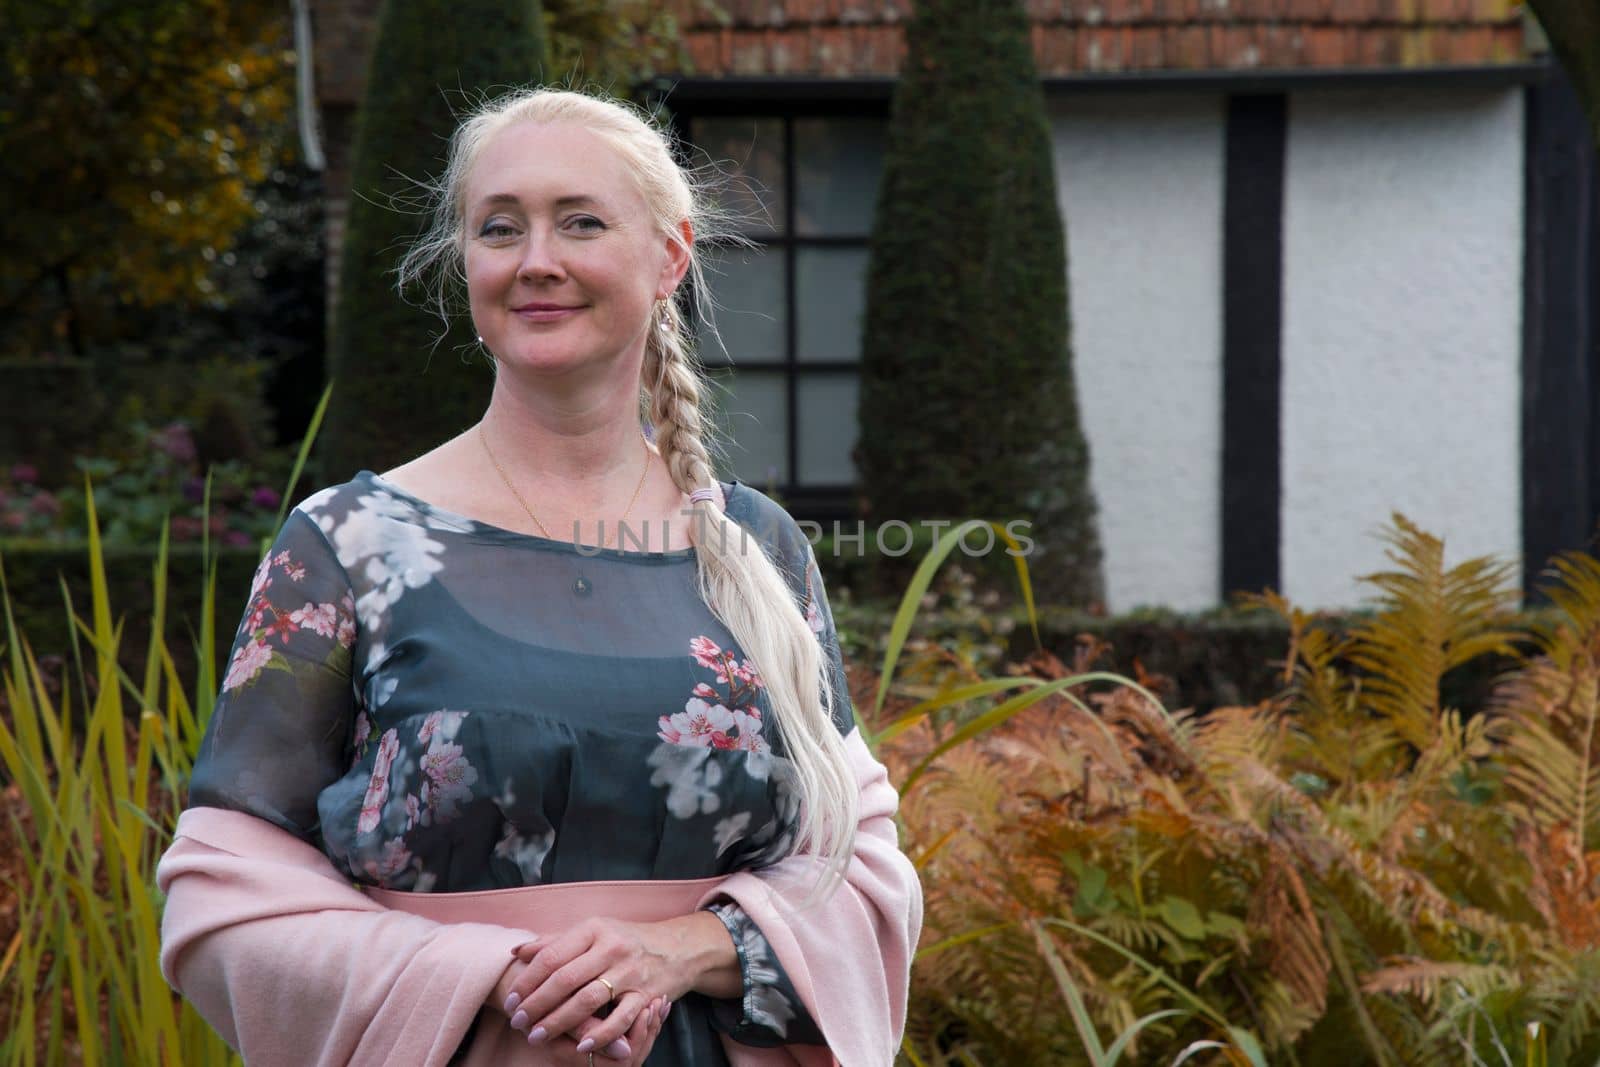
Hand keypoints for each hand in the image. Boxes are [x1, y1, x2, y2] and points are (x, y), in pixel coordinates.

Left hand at [502, 914, 734, 1056]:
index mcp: (594, 929)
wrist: (678, 948)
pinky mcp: (646, 995)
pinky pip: (620, 1019)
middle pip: (565, 979)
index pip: (552, 956)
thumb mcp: (594, 931)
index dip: (528, 980)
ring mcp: (630, 972)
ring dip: (558, 1022)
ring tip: (536, 1036)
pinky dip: (599, 1034)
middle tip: (517, 1022)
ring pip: (587, 1000)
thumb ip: (556, 941)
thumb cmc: (627, 940)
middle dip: (537, 1004)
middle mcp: (612, 948)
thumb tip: (518, 951)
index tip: (511, 999)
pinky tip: (580, 1045)